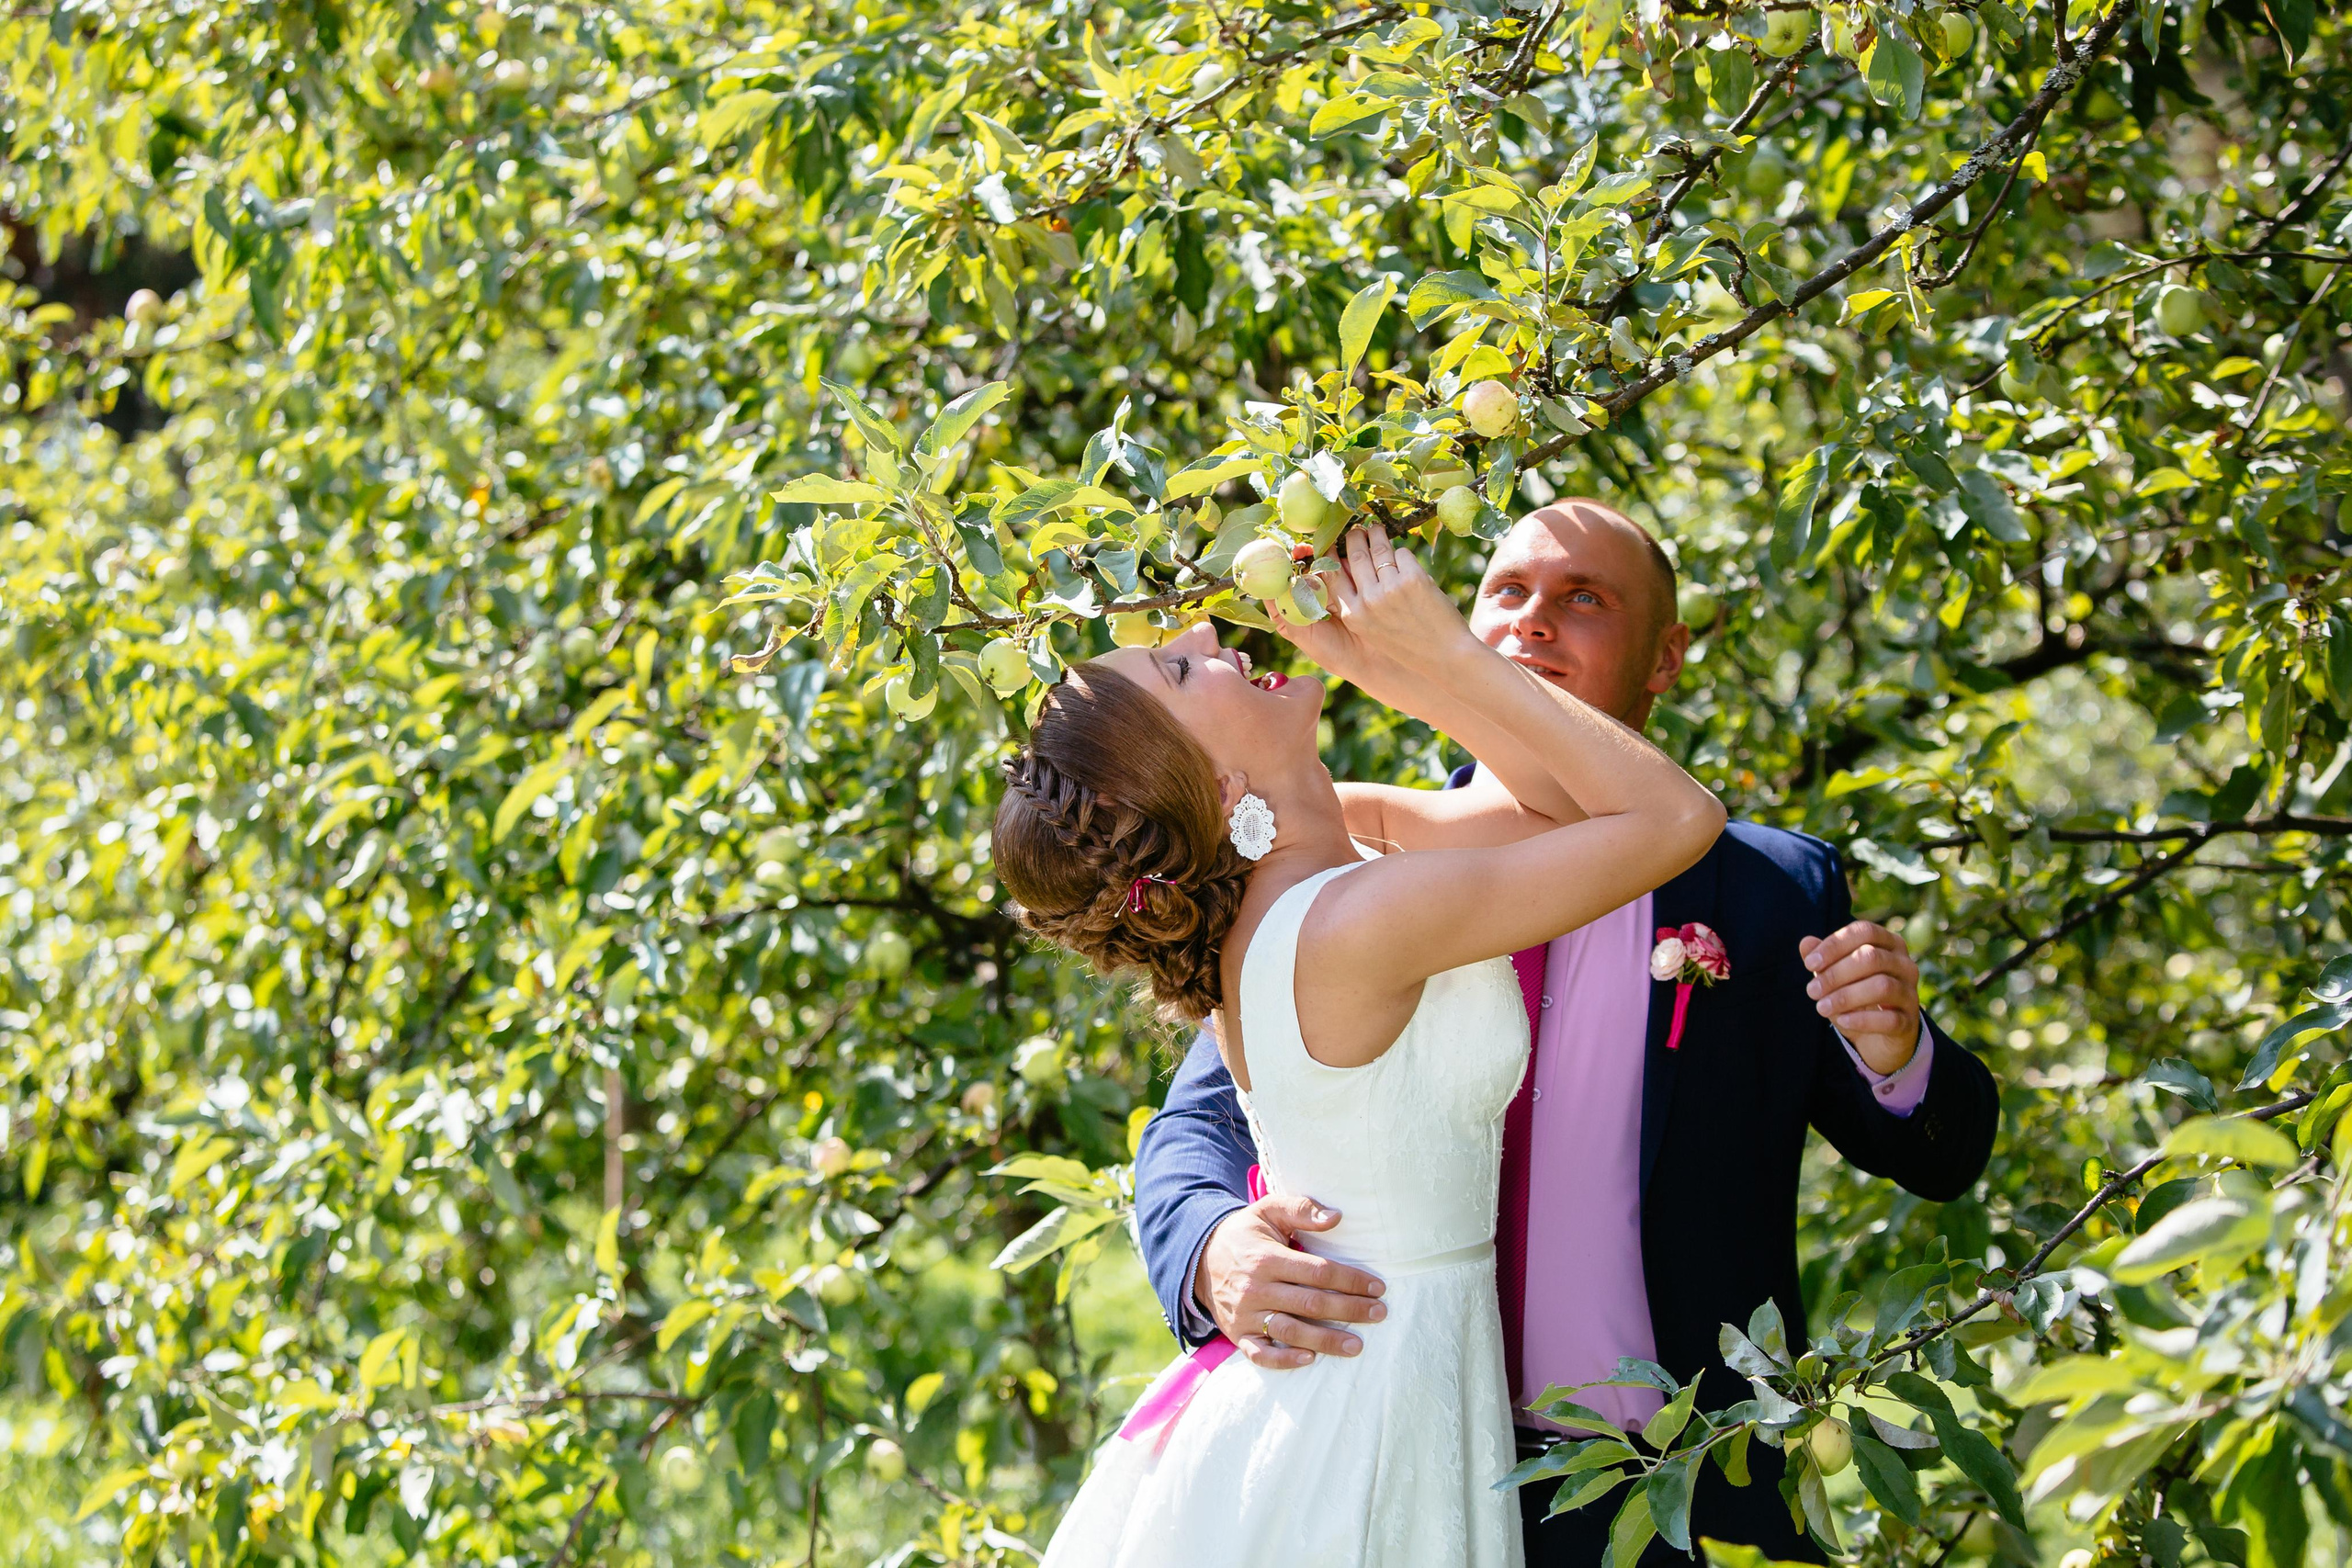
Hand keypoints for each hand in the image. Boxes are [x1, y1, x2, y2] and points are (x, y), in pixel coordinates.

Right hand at [1194, 1194, 1387, 1368]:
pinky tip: (1310, 1360)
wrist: (1200, 1258)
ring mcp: (1245, 1315)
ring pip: (1291, 1332)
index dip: (1350, 1280)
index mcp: (1266, 1258)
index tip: (1378, 1287)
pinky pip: (1260, 1354)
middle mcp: (1255, 1289)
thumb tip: (1336, 1217)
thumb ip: (1300, 1208)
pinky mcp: (1237, 1334)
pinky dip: (1284, 1360)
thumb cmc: (1245, 1234)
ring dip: (1326, 1341)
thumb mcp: (1267, 1210)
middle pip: (1311, 1304)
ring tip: (1358, 1345)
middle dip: (1350, 1310)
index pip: (1318, 1272)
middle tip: (1380, 1313)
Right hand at [1270, 526, 1476, 703]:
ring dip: (1377, 535)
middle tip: (1357, 529)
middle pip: (1356, 555)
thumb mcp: (1371, 630)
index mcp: (1352, 615)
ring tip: (1376, 529)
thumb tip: (1351, 566)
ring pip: (1379, 549)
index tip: (1334, 544)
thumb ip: (1359, 604)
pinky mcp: (1413, 579)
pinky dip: (1404, 556)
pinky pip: (1403, 555)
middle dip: (1355, 537)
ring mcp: (1391, 588)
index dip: (1332, 555)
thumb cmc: (1408, 644)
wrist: (1445, 656)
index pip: (1333, 575)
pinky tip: (1406, 561)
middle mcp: (1368, 601)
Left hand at [1800, 922, 1923, 1074]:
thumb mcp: (1837, 975)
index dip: (1835, 944)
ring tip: (1822, 1007)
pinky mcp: (1909, 1021)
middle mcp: (1905, 964)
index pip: (1865, 931)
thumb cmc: (1856, 994)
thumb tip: (1806, 943)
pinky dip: (1862, 1020)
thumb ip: (1823, 959)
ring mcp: (1910, 992)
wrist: (1879, 1035)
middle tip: (1811, 991)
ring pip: (1882, 986)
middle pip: (1871, 957)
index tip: (1809, 963)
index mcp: (1889, 943)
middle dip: (1835, 974)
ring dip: (1846, 997)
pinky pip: (1889, 1018)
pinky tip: (1842, 1020)